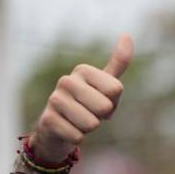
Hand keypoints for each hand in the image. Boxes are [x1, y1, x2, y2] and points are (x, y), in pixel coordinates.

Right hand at [29, 34, 131, 164]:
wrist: (57, 128)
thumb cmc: (87, 104)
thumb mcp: (105, 84)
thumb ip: (118, 63)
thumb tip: (127, 35)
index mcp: (83, 70)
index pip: (116, 90)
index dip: (114, 102)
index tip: (101, 100)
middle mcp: (66, 80)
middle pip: (105, 107)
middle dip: (101, 117)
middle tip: (89, 113)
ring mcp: (54, 99)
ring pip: (92, 124)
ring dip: (88, 128)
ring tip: (78, 121)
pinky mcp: (47, 120)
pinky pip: (78, 137)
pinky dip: (77, 138)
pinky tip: (67, 130)